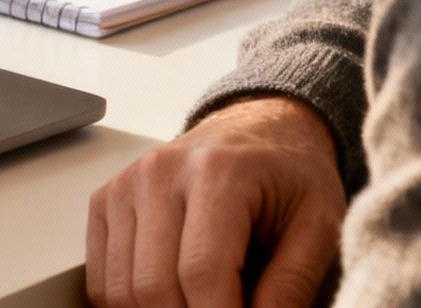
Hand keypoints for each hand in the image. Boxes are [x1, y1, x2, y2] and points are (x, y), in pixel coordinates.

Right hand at [87, 95, 345, 307]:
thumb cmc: (288, 175)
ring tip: (202, 303)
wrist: (257, 130)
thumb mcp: (318, 223)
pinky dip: (131, 302)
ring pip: (121, 289)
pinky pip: (101, 279)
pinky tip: (171, 294)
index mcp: (218, 171)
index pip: (202, 273)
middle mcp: (161, 172)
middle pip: (154, 286)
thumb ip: (293, 282)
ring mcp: (127, 185)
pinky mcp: (106, 200)